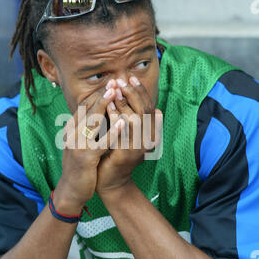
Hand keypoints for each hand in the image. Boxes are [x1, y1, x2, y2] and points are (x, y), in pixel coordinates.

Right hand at [53, 86, 123, 211]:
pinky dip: (112, 132)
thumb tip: (96, 114)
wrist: (70, 191)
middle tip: (113, 81)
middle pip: (87, 111)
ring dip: (103, 107)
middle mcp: (72, 135)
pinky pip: (101, 143)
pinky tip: (122, 123)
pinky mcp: (86, 158)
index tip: (110, 83)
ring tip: (115, 94)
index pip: (83, 108)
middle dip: (101, 95)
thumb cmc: (79, 167)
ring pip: (92, 123)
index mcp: (71, 130)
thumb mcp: (79, 144)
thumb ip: (86, 130)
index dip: (97, 95)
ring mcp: (77, 146)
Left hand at [96, 77, 162, 195]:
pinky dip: (116, 115)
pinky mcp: (127, 153)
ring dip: (124, 102)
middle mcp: (149, 140)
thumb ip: (131, 117)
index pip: (150, 107)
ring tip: (114, 88)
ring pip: (135, 118)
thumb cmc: (116, 153)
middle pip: (145, 110)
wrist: (110, 180)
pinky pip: (122, 130)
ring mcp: (139, 147)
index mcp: (151, 133)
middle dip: (133, 93)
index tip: (131, 78)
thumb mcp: (126, 133)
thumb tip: (137, 96)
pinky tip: (108, 105)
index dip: (141, 92)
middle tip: (121, 80)